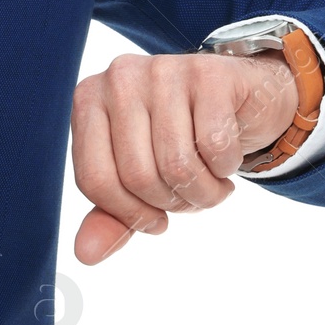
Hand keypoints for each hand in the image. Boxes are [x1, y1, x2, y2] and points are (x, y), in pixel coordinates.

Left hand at [69, 50, 297, 263]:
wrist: (239, 99)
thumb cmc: (181, 140)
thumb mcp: (140, 177)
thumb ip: (112, 215)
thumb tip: (85, 254)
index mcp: (88, 100)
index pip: (95, 180)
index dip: (130, 214)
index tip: (155, 219)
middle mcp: (118, 77)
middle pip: (138, 176)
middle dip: (173, 204)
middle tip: (191, 194)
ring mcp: (162, 69)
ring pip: (178, 165)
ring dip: (204, 193)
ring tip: (212, 181)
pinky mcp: (207, 73)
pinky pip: (216, 147)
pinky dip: (227, 168)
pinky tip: (226, 157)